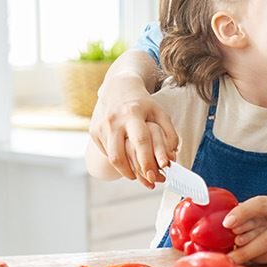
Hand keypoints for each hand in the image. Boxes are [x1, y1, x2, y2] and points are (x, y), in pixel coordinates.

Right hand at [89, 72, 177, 188]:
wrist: (117, 86)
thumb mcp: (159, 113)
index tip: (154, 175)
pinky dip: (117, 161)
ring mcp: (101, 126)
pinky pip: (106, 152)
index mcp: (132, 113)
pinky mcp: (93, 131)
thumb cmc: (143, 103)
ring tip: (137, 175)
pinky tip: (127, 161)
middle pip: (119, 155)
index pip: (140, 141)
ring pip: (111, 157)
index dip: (147, 161)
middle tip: (146, 180)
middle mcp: (114, 120)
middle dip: (133, 172)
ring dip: (125, 171)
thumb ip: (170, 133)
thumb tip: (172, 155)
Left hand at [223, 196, 266, 264]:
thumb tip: (229, 217)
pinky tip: (255, 258)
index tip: (227, 223)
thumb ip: (257, 211)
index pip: (260, 205)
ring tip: (239, 258)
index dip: (242, 213)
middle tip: (229, 256)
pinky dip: (263, 260)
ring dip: (253, 258)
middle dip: (246, 251)